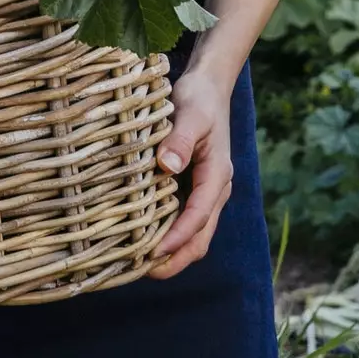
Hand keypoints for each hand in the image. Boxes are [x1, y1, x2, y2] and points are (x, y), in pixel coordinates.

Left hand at [147, 68, 233, 279]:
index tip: (153, 252)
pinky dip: (170, 235)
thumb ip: (181, 140)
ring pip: (194, 234)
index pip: (198, 216)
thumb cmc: (200, 98)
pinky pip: (185, 220)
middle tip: (144, 271)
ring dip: (173, 252)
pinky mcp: (195, 187)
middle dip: (176, 258)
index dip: (177, 238)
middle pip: (200, 237)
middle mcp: (215, 189)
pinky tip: (145, 236)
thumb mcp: (191, 113)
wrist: (210, 86)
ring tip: (140, 264)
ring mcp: (206, 191)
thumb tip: (168, 166)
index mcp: (217, 174)